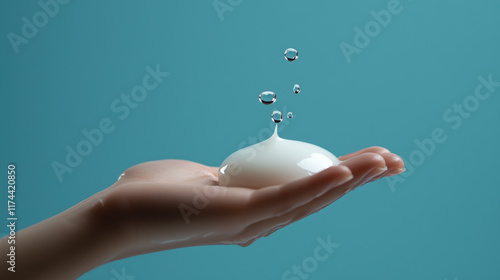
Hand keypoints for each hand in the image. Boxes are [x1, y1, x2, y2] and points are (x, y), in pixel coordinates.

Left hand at [100, 146, 404, 261]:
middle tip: (395, 162)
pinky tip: (343, 171)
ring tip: (382, 162)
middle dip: (360, 180)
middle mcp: (259, 223)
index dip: (341, 179)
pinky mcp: (236, 215)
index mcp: (253, 211)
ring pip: (310, 199)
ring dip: (350, 179)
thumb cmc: (156, 195)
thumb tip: (235, 169)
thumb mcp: (202, 178)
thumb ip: (227, 176)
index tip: (369, 162)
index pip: (306, 193)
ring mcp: (249, 222)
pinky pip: (284, 198)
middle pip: (319, 198)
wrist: (118, 214)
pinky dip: (316, 184)